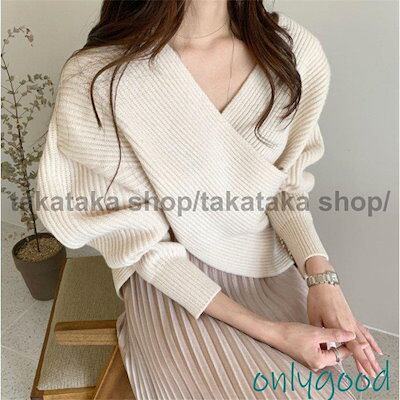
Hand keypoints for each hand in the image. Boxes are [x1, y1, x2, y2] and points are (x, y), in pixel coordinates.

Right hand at [266, 321, 354, 370]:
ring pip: (327, 352)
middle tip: (345, 333)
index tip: (355, 337)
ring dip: (331, 343)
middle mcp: (316, 365)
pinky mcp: (305, 356)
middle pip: (334, 355)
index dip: (349, 345)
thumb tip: (350, 335)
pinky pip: (319, 351)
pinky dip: (322, 344)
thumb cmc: (291, 333)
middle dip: (340, 344)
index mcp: (320, 361)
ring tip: (333, 332)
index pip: (341, 354)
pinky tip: (321, 335)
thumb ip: (335, 334)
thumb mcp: (316, 332)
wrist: (274, 333)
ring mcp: (310, 361)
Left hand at [306, 256, 382, 377]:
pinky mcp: (352, 317)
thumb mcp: (313, 318)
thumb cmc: (317, 298)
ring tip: (377, 367)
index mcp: (338, 325)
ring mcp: (352, 321)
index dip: (360, 361)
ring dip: (371, 355)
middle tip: (373, 375)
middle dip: (368, 362)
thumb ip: (320, 335)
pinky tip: (376, 349)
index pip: (353, 347)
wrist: (324, 283)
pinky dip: (371, 341)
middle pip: (362, 347)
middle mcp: (348, 324)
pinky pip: (364, 332)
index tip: (365, 372)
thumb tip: (322, 350)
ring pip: (365, 341)